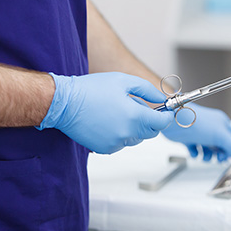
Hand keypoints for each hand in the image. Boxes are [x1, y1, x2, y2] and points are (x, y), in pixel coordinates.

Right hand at [36, 72, 173, 153]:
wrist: (64, 103)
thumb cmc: (91, 90)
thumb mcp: (124, 81)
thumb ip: (147, 90)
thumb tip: (161, 99)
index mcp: (134, 116)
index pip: (162, 123)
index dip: (166, 116)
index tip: (166, 112)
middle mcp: (127, 133)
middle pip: (151, 132)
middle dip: (150, 121)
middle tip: (138, 107)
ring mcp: (116, 143)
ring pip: (136, 138)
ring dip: (135, 127)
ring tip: (119, 112)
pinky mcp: (105, 149)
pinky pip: (122, 143)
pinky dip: (121, 134)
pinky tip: (109, 121)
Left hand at [162, 103, 230, 161]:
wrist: (174, 121)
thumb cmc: (196, 122)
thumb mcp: (221, 136)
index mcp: (221, 123)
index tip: (230, 158)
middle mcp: (211, 127)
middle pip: (220, 145)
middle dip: (220, 154)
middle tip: (218, 158)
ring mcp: (199, 132)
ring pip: (208, 148)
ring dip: (208, 155)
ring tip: (205, 157)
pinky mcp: (188, 137)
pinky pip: (195, 148)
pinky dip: (195, 153)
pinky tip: (194, 152)